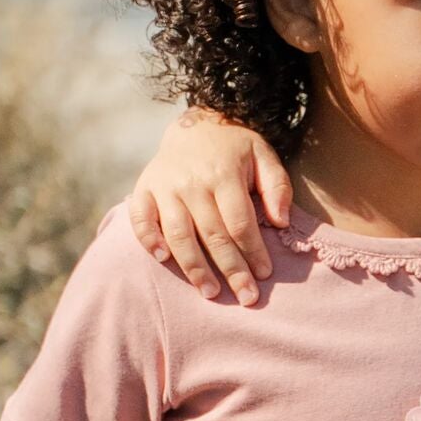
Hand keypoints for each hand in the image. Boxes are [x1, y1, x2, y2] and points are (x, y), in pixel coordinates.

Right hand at [126, 106, 290, 305]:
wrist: (196, 122)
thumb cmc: (235, 148)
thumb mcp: (264, 155)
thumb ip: (277, 186)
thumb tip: (280, 222)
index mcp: (223, 174)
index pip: (240, 222)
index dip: (253, 251)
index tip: (264, 274)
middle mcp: (192, 182)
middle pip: (213, 234)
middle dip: (231, 269)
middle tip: (246, 297)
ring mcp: (165, 186)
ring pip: (179, 234)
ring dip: (194, 267)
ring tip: (210, 292)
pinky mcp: (144, 189)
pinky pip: (141, 218)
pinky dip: (148, 239)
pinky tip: (162, 259)